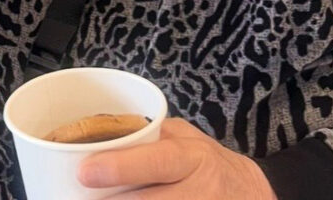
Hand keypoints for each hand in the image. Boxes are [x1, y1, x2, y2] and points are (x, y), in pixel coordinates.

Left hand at [77, 118, 275, 198]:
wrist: (254, 195)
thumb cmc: (209, 164)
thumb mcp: (186, 140)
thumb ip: (149, 139)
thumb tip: (98, 139)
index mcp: (192, 157)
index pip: (156, 161)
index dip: (120, 168)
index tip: (85, 172)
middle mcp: (200, 191)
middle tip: (78, 199)